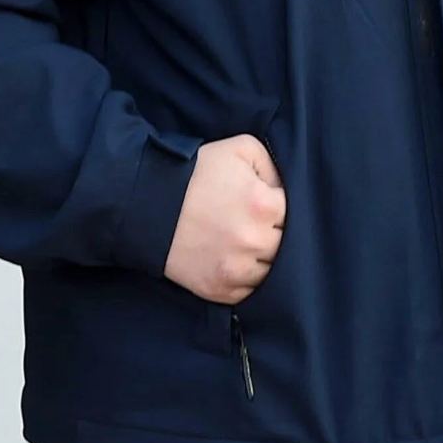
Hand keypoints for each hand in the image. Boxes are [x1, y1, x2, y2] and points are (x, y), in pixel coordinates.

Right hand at [164, 135, 284, 303]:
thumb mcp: (240, 149)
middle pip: (287, 246)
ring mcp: (236, 271)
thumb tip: (284, 190)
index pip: (296, 214)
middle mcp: (254, 242)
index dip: (280, 208)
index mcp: (263, 205)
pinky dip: (247, 281)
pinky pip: (249, 293)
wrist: (147, 202)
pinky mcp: (219, 290)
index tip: (266, 204)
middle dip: (274, 234)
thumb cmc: (196, 173)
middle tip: (255, 225)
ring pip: (272, 274)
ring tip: (246, 244)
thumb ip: (274, 166)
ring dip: (264, 260)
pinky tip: (236, 263)